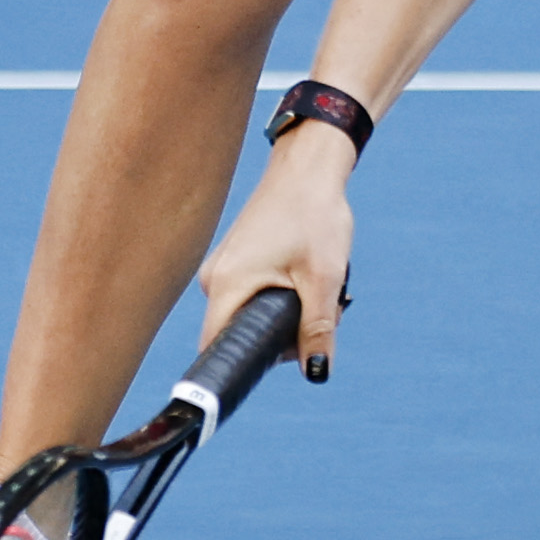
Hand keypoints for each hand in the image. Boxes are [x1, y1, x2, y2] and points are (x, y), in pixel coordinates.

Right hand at [200, 128, 355, 380]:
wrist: (309, 166)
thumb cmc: (314, 215)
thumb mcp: (323, 278)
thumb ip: (317, 329)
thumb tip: (316, 372)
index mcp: (226, 285)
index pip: (217, 349)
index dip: (238, 369)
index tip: (270, 372)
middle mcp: (215, 279)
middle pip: (243, 334)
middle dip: (285, 337)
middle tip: (325, 315)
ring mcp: (224, 268)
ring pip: (254, 314)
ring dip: (289, 314)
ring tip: (321, 286)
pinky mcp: (238, 260)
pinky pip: (255, 295)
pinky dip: (284, 295)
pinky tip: (309, 275)